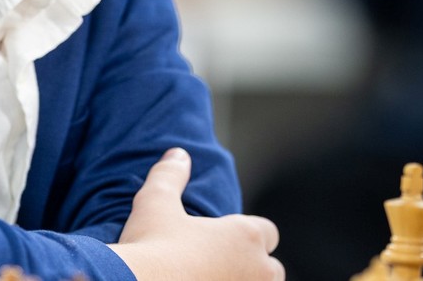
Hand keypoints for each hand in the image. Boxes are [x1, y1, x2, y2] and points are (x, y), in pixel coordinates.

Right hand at [108, 148, 283, 280]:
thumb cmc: (150, 246)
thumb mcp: (155, 202)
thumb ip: (170, 175)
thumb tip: (178, 154)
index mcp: (245, 236)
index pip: (266, 232)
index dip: (247, 234)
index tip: (223, 238)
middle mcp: (258, 270)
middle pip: (271, 268)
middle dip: (252, 266)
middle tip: (217, 265)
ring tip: (212, 278)